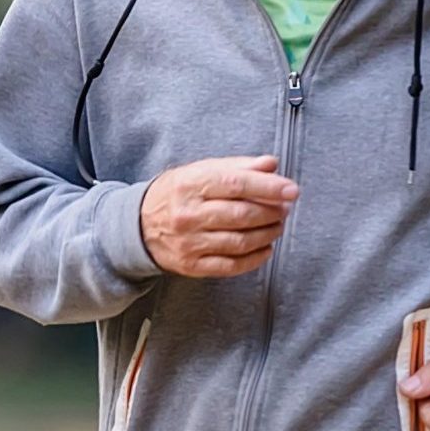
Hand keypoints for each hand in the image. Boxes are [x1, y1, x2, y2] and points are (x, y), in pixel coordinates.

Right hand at [140, 156, 299, 278]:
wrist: (138, 226)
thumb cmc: (176, 195)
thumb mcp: (200, 171)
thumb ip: (237, 167)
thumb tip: (270, 165)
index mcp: (189, 185)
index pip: (236, 184)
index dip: (268, 187)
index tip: (291, 190)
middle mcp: (188, 215)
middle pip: (241, 215)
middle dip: (271, 212)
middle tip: (285, 208)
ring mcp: (189, 242)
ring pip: (240, 241)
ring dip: (267, 234)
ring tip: (277, 225)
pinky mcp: (192, 265)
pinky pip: (231, 265)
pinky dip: (255, 258)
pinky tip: (265, 248)